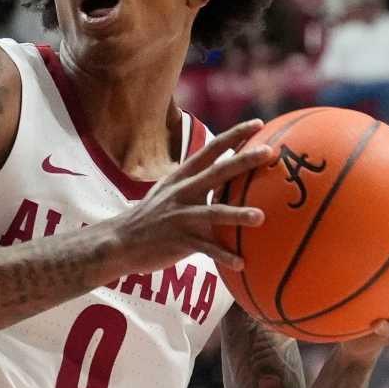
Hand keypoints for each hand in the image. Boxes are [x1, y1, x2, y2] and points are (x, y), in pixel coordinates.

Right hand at [112, 119, 274, 274]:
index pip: (210, 150)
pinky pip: (205, 248)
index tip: (258, 124)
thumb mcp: (168, 193)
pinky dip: (223, 256)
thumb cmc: (151, 217)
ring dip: (237, 215)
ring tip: (261, 217)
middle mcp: (181, 193)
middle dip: (243, 161)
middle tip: (269, 152)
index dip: (234, 135)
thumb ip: (194, 184)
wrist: (119, 242)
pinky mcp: (178, 241)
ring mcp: (179, 216)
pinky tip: (241, 263)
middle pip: (217, 173)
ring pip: (212, 213)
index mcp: (181, 178)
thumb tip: (225, 176)